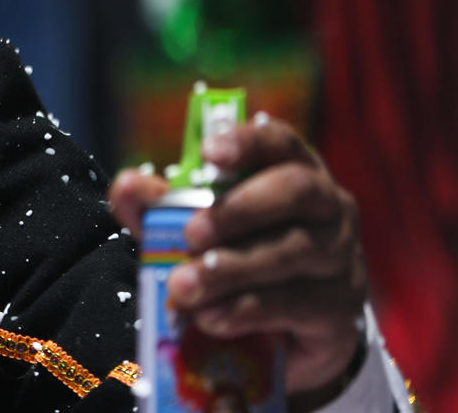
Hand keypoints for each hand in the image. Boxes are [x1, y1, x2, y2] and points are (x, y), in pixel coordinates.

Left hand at [108, 116, 366, 398]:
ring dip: (234, 268)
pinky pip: (295, 303)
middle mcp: (328, 206)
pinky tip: (210, 316)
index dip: (247, 142)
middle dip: (239, 209)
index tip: (209, 152)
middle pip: (296, 191)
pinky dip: (245, 309)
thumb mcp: (195, 224)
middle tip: (191, 233)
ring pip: (294, 250)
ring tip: (185, 284)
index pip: (280, 141)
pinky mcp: (342, 308)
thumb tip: (127, 185)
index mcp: (293, 169)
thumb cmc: (239, 253)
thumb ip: (159, 204)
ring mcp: (342, 257)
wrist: (288, 329)